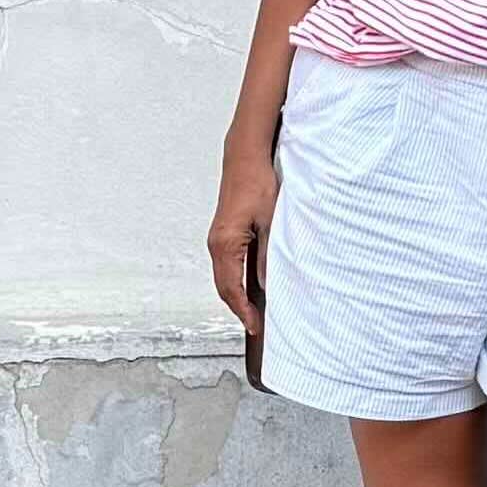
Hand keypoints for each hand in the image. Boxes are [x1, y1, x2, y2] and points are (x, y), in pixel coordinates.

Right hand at [210, 136, 277, 342]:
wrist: (245, 158)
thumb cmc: (257, 184)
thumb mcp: (270, 221)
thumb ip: (268, 255)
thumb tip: (268, 284)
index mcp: (225, 244)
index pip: (231, 288)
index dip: (243, 311)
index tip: (254, 327)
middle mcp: (216, 244)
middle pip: (224, 287)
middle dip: (239, 309)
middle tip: (256, 326)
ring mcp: (218, 239)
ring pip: (225, 277)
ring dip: (237, 296)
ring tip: (255, 312)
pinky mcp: (224, 233)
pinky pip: (227, 265)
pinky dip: (236, 281)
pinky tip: (251, 287)